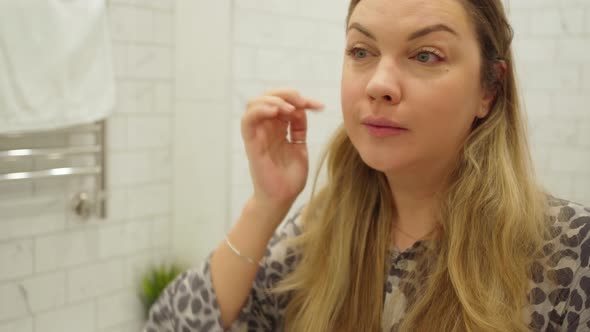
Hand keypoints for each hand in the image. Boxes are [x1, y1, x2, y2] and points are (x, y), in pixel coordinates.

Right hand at [241, 89, 323, 213]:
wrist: (282, 198)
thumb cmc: (289, 177)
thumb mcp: (300, 146)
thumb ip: (299, 128)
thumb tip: (302, 109)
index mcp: (278, 128)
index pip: (284, 102)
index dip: (301, 100)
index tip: (318, 106)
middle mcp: (266, 128)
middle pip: (268, 97)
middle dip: (286, 94)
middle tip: (302, 102)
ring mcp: (258, 134)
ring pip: (255, 103)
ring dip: (273, 100)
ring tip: (289, 108)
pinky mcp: (251, 144)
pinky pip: (248, 121)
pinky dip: (259, 110)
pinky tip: (276, 112)